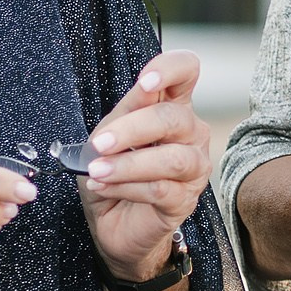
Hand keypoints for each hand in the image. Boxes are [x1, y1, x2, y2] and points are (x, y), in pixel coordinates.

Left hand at [80, 50, 213, 283]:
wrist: (111, 221)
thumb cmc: (113, 170)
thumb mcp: (110, 133)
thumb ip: (128, 110)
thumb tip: (143, 87)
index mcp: (173, 107)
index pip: (187, 71)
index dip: (171, 70)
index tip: (145, 83)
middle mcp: (191, 134)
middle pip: (175, 118)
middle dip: (132, 129)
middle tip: (100, 144)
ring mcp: (193, 169)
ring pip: (172, 159)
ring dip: (128, 165)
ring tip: (97, 171)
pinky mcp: (184, 201)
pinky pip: (160, 190)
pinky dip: (125, 187)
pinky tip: (103, 186)